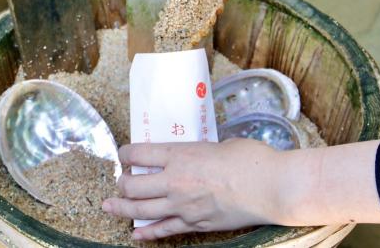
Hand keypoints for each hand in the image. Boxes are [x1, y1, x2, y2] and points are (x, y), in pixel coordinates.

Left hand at [102, 139, 281, 239]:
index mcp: (180, 154)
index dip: (126, 153)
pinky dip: (148, 233)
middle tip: (120, 181)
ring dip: (122, 208)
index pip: (139, 152)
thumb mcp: (218, 144)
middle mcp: (175, 181)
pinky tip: (136, 234)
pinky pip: (164, 230)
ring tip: (109, 207)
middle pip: (133, 185)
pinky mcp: (195, 224)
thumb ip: (199, 151)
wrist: (270, 187)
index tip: (124, 154)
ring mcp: (183, 206)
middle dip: (122, 183)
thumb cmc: (250, 159)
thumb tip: (195, 154)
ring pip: (142, 209)